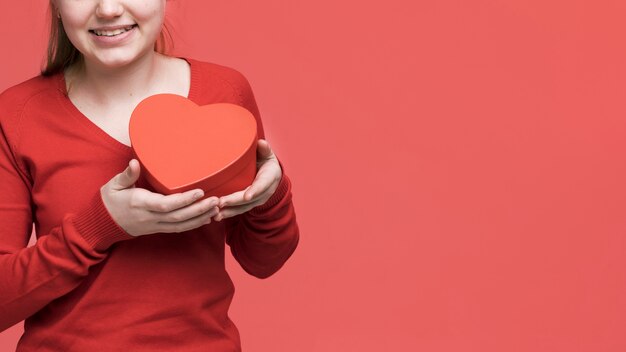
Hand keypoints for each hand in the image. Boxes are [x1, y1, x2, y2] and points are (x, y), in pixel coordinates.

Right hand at [100, 159, 220, 236]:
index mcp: (141, 204)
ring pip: (182, 225)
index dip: (184, 200)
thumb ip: (127, 175)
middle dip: (199, 209)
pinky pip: (179, 229)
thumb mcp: (114, 185)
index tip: (200, 191)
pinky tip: (208, 218)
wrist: (103, 223)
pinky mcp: (159, 228)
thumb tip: (135, 162)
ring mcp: (156, 225)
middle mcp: (150, 217)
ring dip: (201, 217)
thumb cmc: (110, 200)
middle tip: (217, 200)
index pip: (166, 205)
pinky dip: (194, 224)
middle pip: (179, 217)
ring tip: (218, 208)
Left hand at [213, 139, 281, 220]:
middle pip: (250, 199)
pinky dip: (229, 213)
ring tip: (217, 214)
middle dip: (235, 202)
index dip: (255, 191)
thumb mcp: (267, 153)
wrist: (271, 173)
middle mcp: (265, 191)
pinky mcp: (250, 204)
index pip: (262, 185)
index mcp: (270, 176)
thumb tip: (261, 143)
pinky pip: (240, 210)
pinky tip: (217, 216)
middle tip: (221, 202)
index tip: (247, 196)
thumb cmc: (266, 160)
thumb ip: (264, 149)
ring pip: (244, 207)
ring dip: (230, 211)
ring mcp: (258, 199)